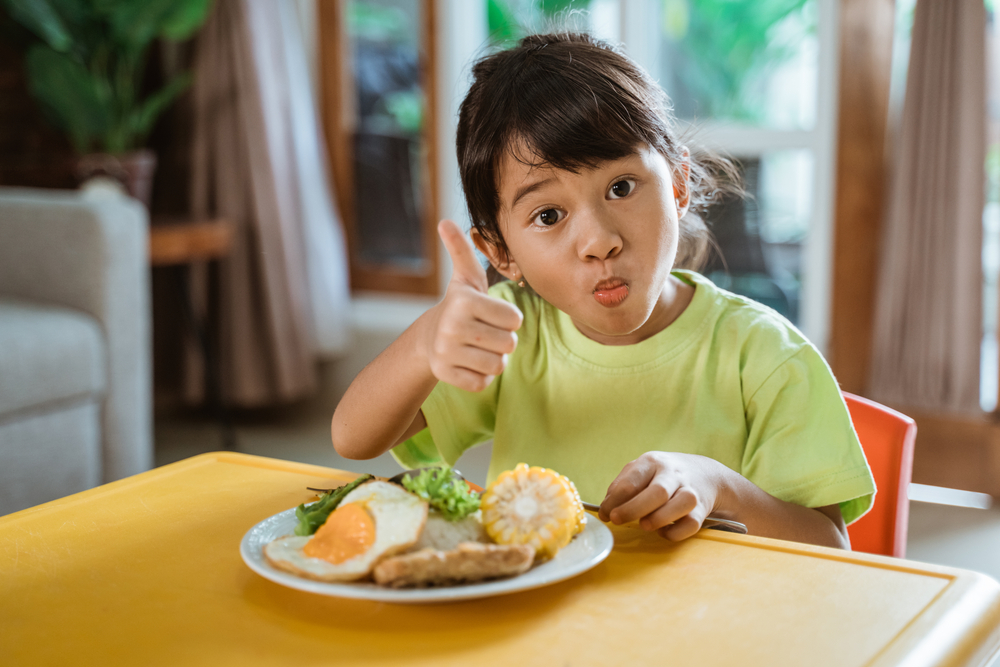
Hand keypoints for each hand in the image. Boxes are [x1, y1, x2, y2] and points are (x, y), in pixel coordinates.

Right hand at [421, 219, 522, 391]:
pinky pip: (482, 383)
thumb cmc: (461, 305)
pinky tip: (469, 362)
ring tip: (478, 347)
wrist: (430, 336)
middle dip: (504, 340)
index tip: (492, 314)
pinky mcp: (444, 374)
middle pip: (509, 344)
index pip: (514, 319)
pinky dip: (481, 376)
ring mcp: (446, 352)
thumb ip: (461, 249)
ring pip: (497, 365)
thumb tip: (445, 221)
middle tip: (486, 332)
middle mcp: (452, 326)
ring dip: (494, 359)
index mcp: (463, 301)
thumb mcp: (465, 277)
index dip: (509, 318)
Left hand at [598, 452, 726, 540]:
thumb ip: (622, 486)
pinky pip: (691, 524)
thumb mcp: (641, 470)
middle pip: (658, 492)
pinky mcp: (701, 509)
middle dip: (634, 509)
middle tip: (617, 520)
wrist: (704, 474)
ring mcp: (690, 491)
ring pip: (680, 504)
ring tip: (644, 525)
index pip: (631, 481)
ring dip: (659, 518)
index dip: (614, 500)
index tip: (605, 514)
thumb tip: (607, 508)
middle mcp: (673, 474)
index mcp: (652, 462)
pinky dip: (675, 532)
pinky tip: (663, 531)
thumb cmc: (662, 475)